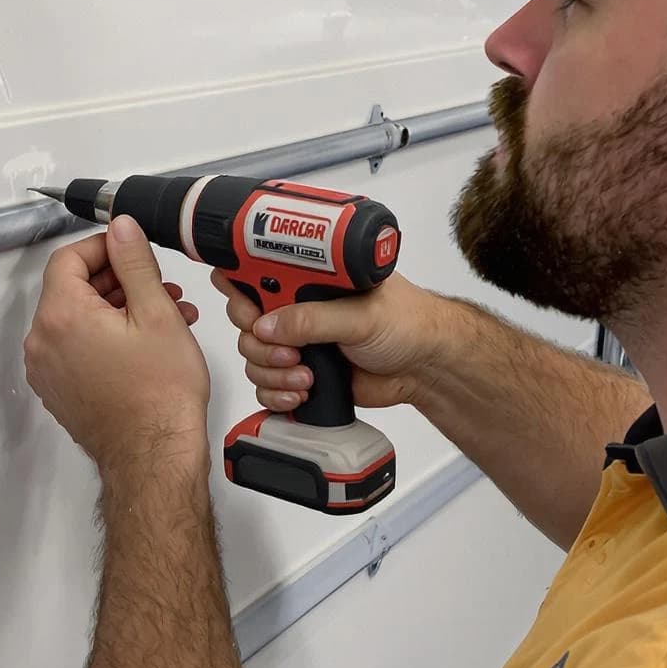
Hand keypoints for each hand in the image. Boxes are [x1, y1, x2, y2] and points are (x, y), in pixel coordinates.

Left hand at [25, 216, 208, 475]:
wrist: (154, 459)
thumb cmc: (159, 396)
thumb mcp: (155, 313)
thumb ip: (134, 262)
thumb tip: (121, 227)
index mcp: (60, 315)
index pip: (68, 258)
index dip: (103, 247)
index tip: (131, 249)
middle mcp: (43, 342)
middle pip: (71, 288)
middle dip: (117, 280)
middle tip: (158, 284)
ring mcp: (47, 370)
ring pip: (77, 319)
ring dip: (117, 309)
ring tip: (166, 315)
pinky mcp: (59, 391)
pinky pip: (76, 348)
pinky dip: (105, 337)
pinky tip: (146, 342)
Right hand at [211, 266, 460, 415]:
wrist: (426, 366)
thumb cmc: (407, 323)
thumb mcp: (361, 314)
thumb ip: (313, 318)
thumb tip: (267, 324)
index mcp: (309, 279)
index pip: (255, 275)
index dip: (240, 292)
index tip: (251, 314)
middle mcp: (298, 308)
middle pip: (246, 322)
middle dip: (258, 343)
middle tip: (288, 352)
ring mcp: (298, 342)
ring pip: (254, 358)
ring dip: (272, 372)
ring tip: (305, 375)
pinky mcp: (301, 374)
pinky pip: (267, 386)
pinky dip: (277, 393)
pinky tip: (301, 392)